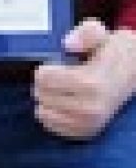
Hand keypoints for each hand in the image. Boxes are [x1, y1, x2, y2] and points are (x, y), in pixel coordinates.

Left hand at [34, 20, 135, 139]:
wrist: (131, 75)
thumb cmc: (110, 52)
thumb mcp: (100, 34)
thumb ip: (84, 34)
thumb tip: (67, 44)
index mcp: (90, 82)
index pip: (43, 78)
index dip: (44, 68)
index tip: (54, 65)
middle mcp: (89, 108)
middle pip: (40, 94)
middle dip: (43, 83)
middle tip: (56, 78)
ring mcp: (87, 124)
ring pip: (43, 112)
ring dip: (45, 99)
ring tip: (59, 90)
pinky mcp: (85, 134)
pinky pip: (52, 126)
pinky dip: (50, 115)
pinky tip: (60, 104)